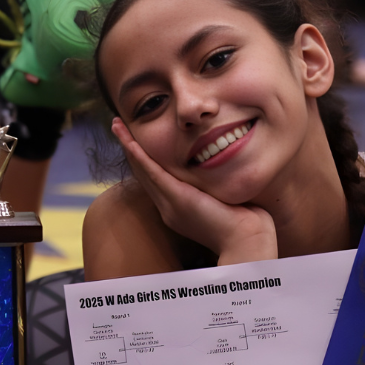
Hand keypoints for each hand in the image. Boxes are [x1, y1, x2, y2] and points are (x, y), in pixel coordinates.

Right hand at [111, 117, 276, 262]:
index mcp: (177, 208)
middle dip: (129, 147)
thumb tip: (222, 170)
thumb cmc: (245, 222)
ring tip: (117, 125)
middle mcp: (167, 207)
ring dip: (127, 145)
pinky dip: (139, 155)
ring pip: (141, 170)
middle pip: (142, 172)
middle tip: (118, 125)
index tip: (136, 138)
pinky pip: (152, 172)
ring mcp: (169, 204)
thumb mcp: (224, 199)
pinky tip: (129, 140)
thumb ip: (215, 187)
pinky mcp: (177, 199)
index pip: (155, 178)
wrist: (247, 240)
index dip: (143, 157)